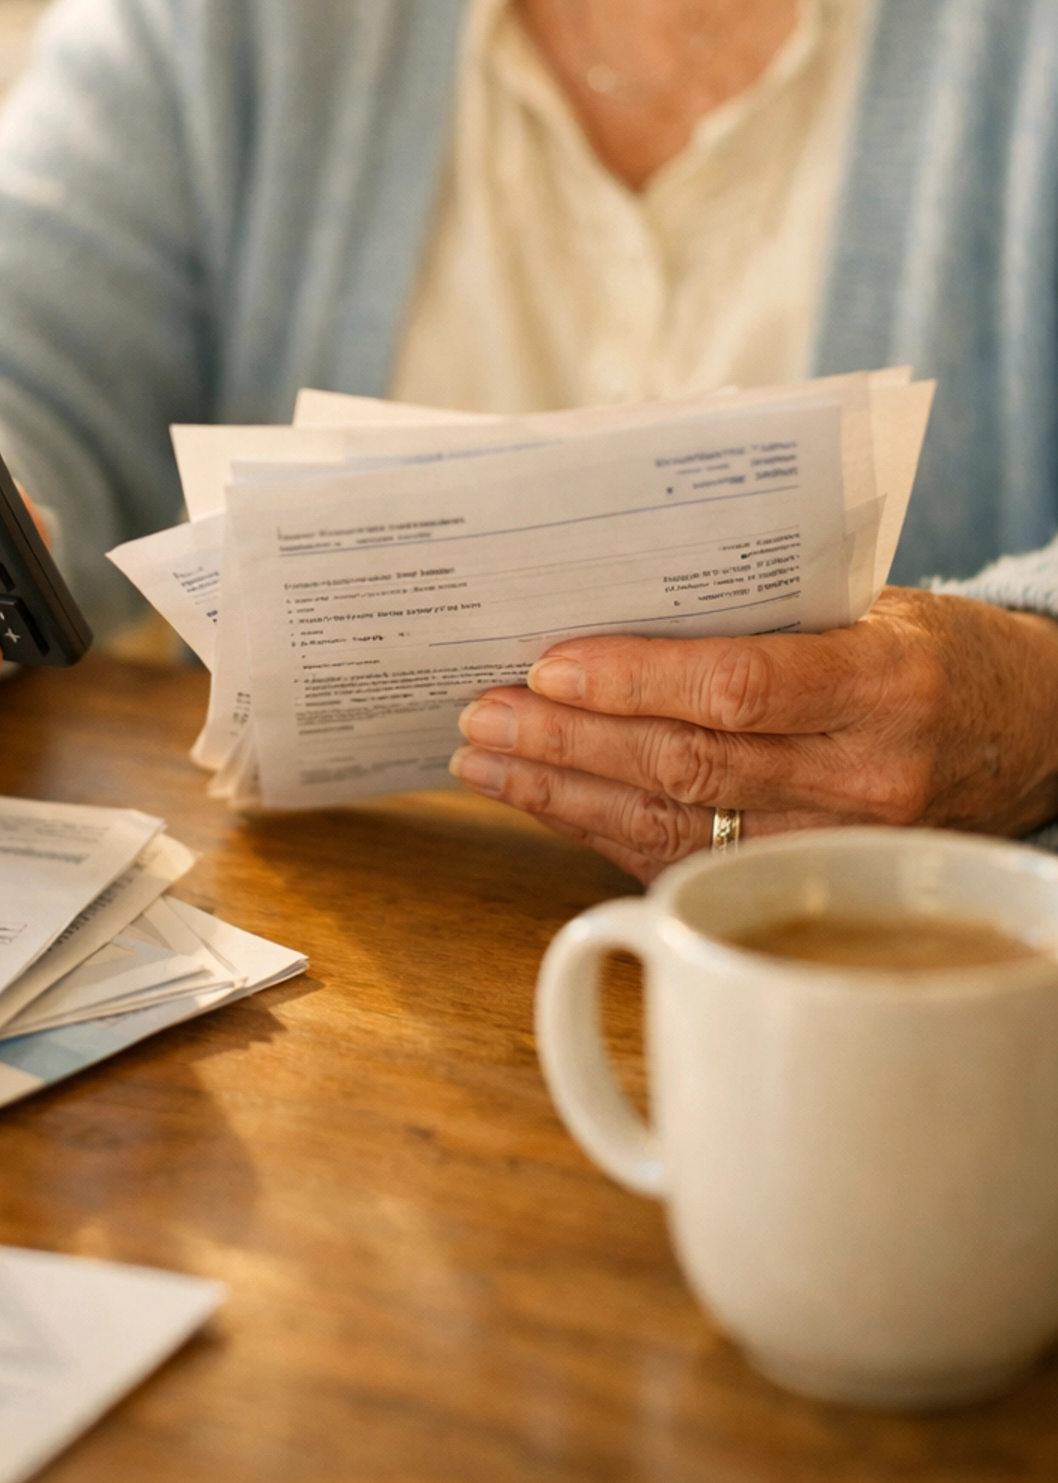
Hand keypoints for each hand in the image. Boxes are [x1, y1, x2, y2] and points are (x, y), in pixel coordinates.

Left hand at [450, 587, 1057, 883]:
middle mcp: (865, 777)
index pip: (744, 686)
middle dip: (568, 742)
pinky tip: (541, 800)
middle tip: (480, 713)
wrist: (1033, 738)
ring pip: (674, 825)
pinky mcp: (808, 881)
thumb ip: (766, 612)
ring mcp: (837, 845)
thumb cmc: (937, 651)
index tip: (548, 665)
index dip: (637, 680)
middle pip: (690, 764)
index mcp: (885, 683)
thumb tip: (615, 601)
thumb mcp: (876, 605)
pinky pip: (687, 860)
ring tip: (483, 759)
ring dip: (563, 793)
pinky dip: (602, 830)